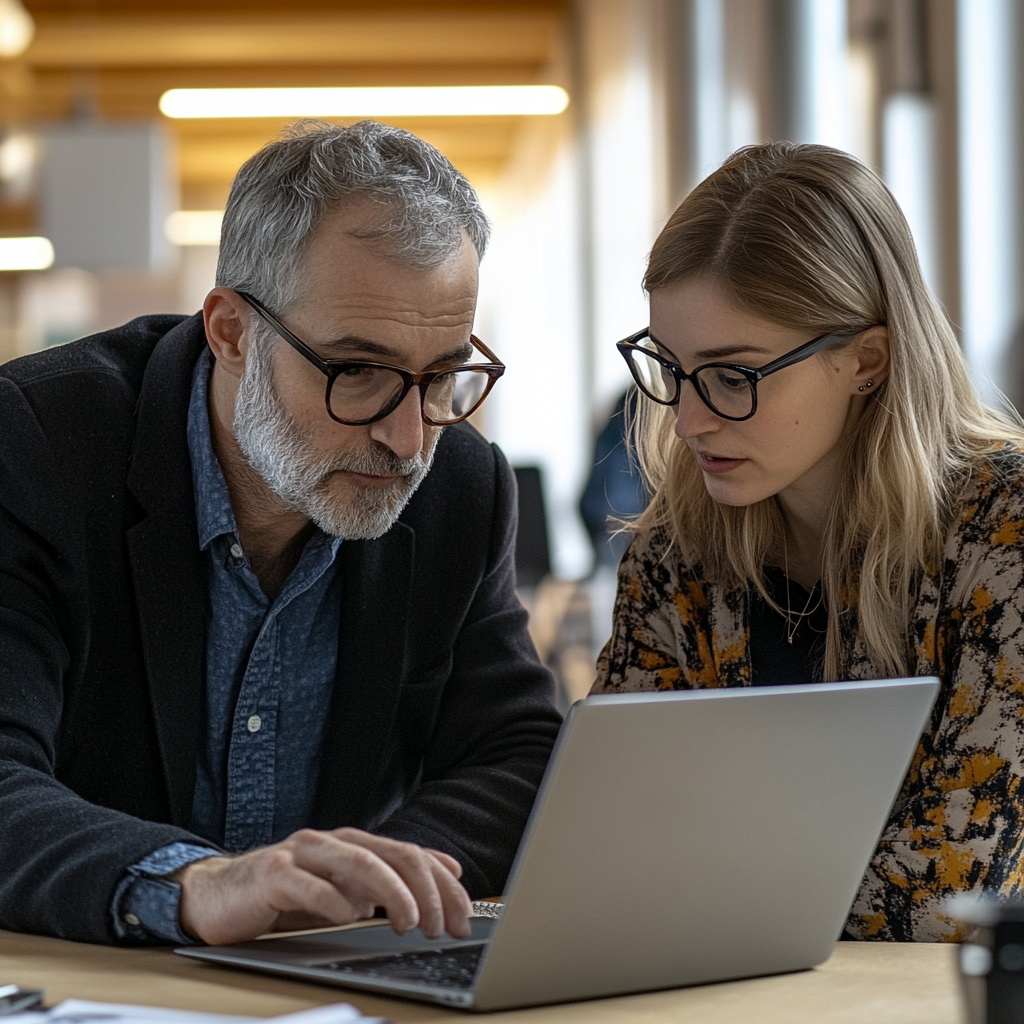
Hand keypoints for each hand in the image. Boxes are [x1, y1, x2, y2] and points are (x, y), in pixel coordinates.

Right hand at [172, 827, 471, 945]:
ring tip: (410, 920)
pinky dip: (333, 899)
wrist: (216, 896)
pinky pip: (308, 883)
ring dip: (391, 892)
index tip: (464, 915)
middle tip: (443, 925)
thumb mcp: (342, 893)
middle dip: (426, 889)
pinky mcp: (272, 873)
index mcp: (353, 845)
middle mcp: (332, 842)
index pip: (410, 855)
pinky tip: (350, 916)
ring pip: (358, 861)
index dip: (442, 883)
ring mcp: (301, 853)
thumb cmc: (284, 897)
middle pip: (393, 855)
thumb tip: (442, 878)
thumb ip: (386, 884)